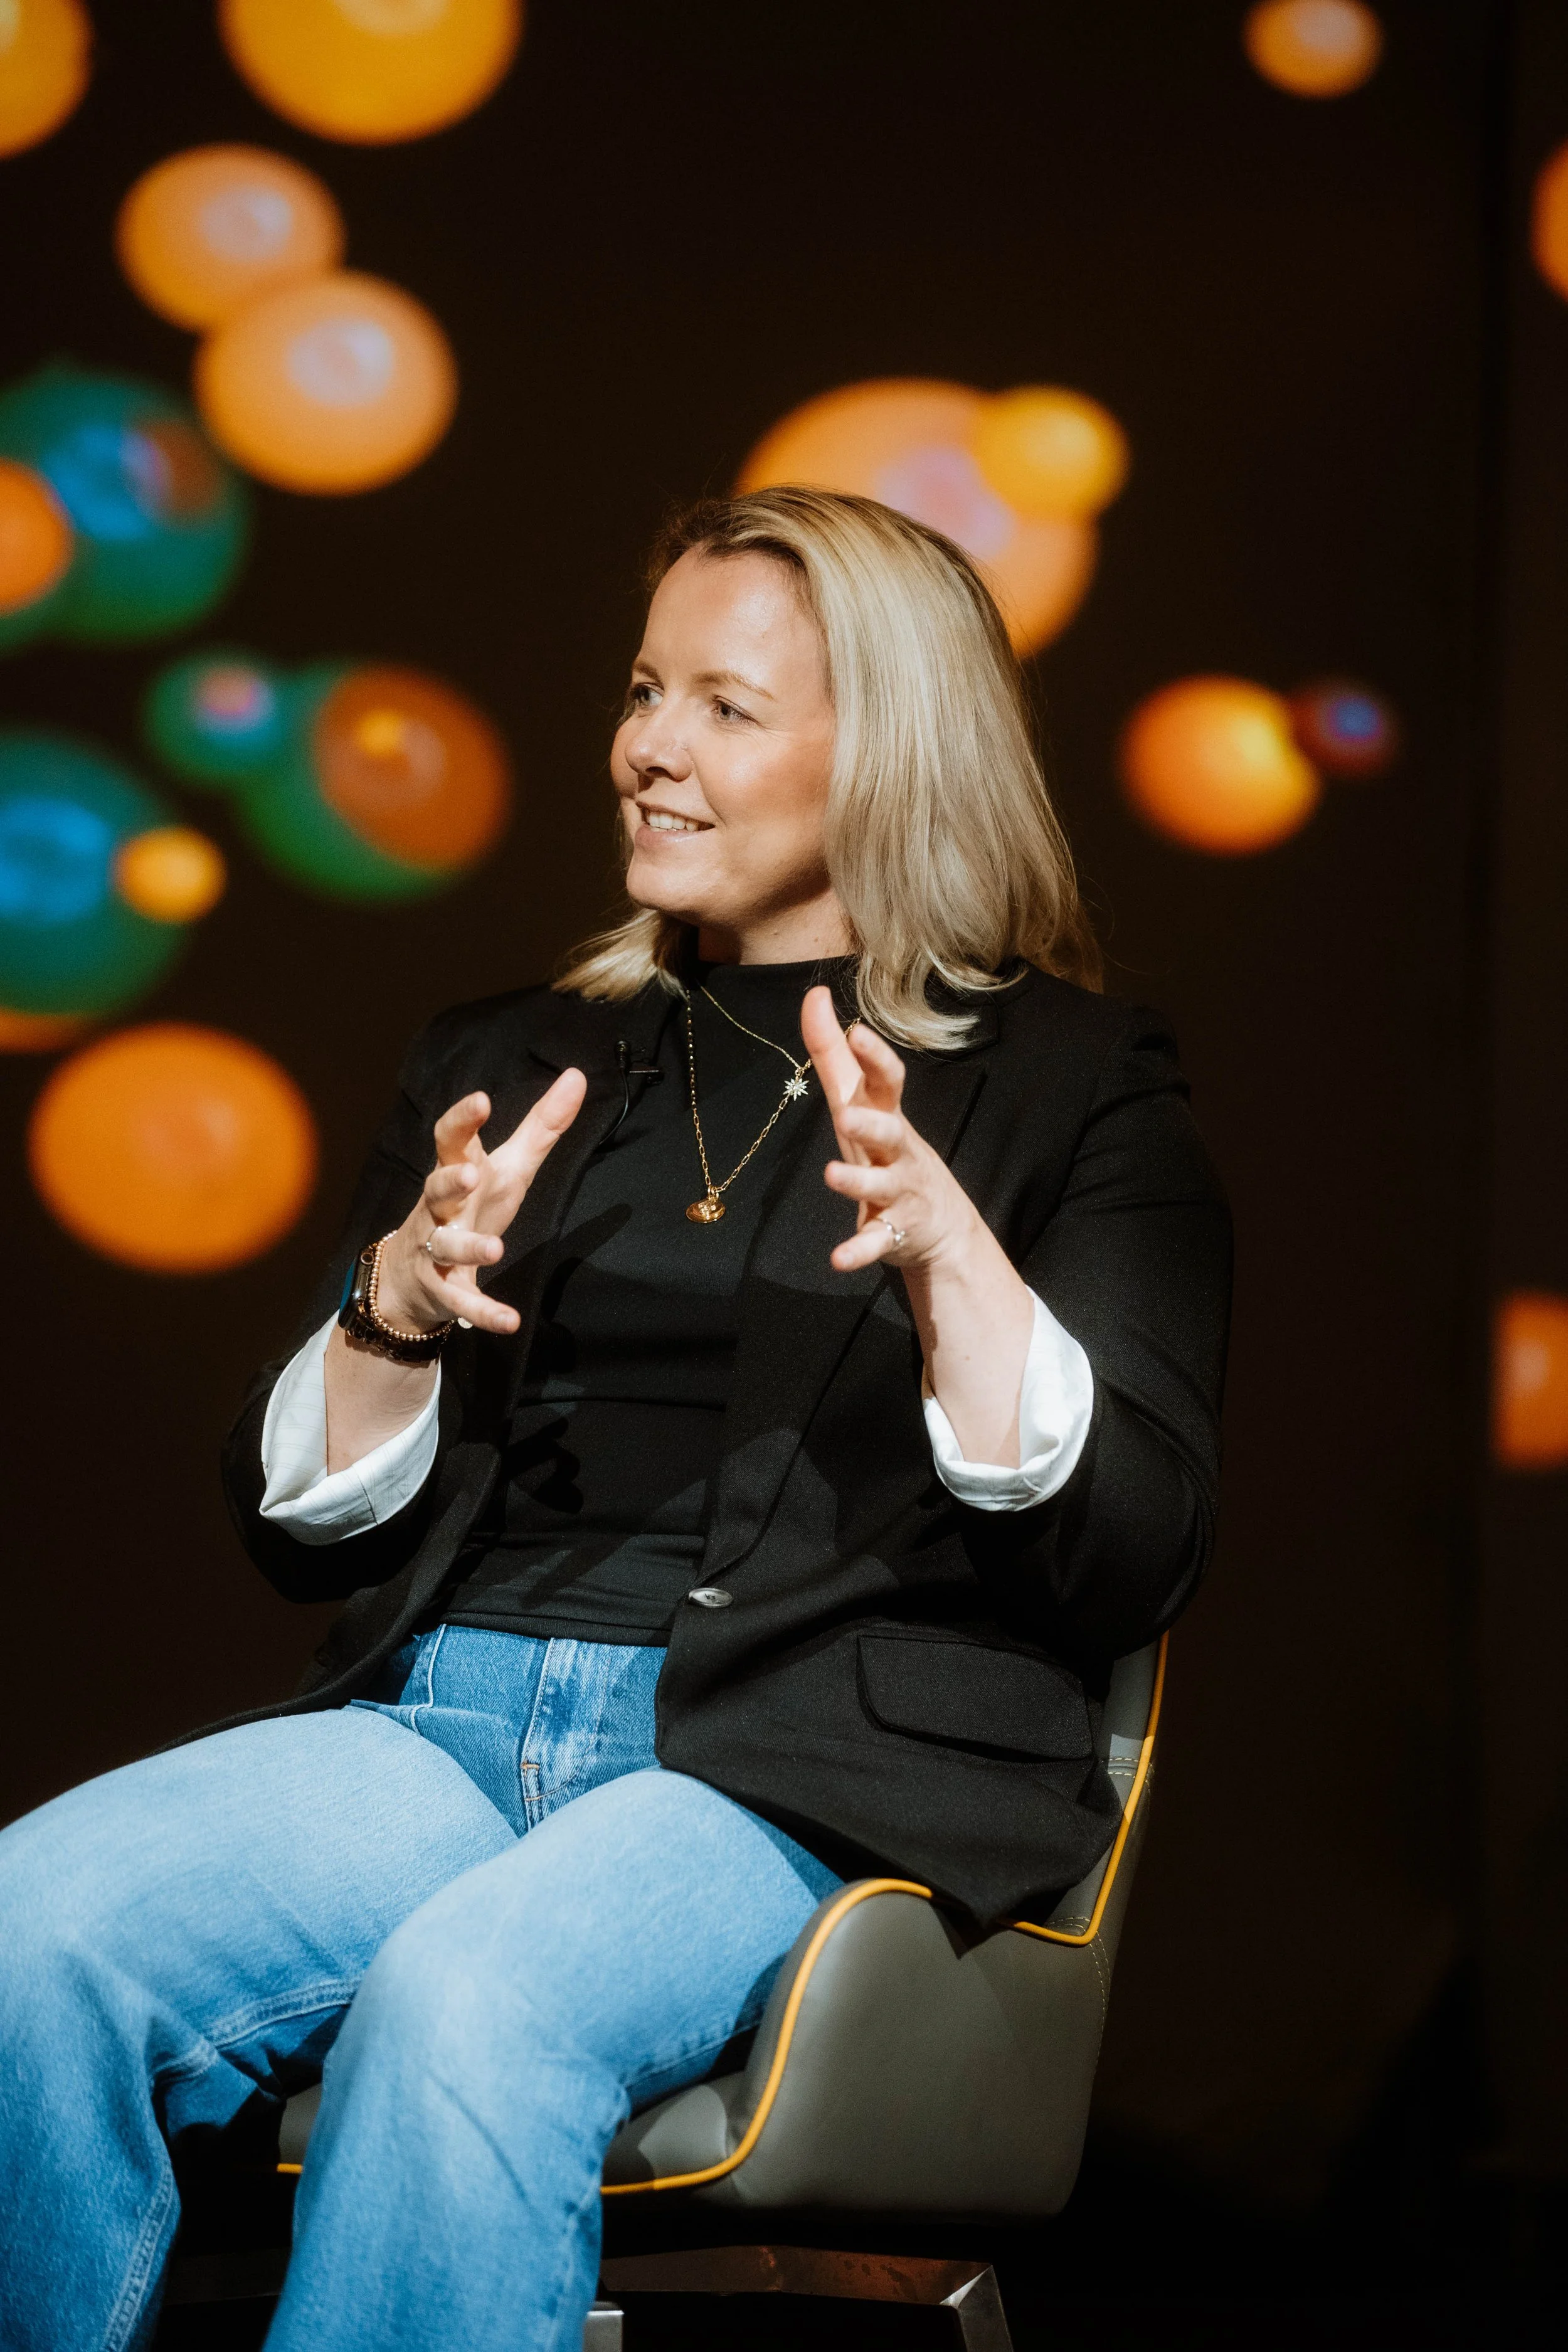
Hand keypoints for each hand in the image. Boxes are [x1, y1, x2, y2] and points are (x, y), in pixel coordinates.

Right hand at [375, 1071, 587, 1336]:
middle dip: (450, 1181)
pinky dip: (483, 1312)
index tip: (481, 1100)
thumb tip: (577, 1076)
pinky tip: (510, 1322)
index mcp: (456, 1172)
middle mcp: (439, 1209)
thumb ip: (541, 1126)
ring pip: (443, 1245)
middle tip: (470, 1172)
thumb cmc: (469, 1209)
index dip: (462, 1120)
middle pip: (436, 1188)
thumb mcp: (507, 1168)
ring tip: (494, 1248)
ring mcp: (434, 1250)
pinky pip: (461, 1301)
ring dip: (467, 1247)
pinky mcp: (442, 1289)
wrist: (413, 1277)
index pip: (450, 1140)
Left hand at [800, 986, 985, 1276]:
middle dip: (871, 1125)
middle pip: (890, 1134)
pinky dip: (859, 1250)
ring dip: (858, 1183)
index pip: (888, 1084)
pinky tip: (838, 1259)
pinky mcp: (893, 1233)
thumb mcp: (863, 1104)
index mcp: (888, 1118)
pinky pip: (877, 1242)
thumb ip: (835, 1054)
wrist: (941, 1225)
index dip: (875, 1059)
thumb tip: (814, 996)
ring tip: (832, 1176)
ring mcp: (899, 1193)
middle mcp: (897, 1153)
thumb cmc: (889, 1151)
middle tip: (846, 1116)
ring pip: (882, 1187)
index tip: (857, 1031)